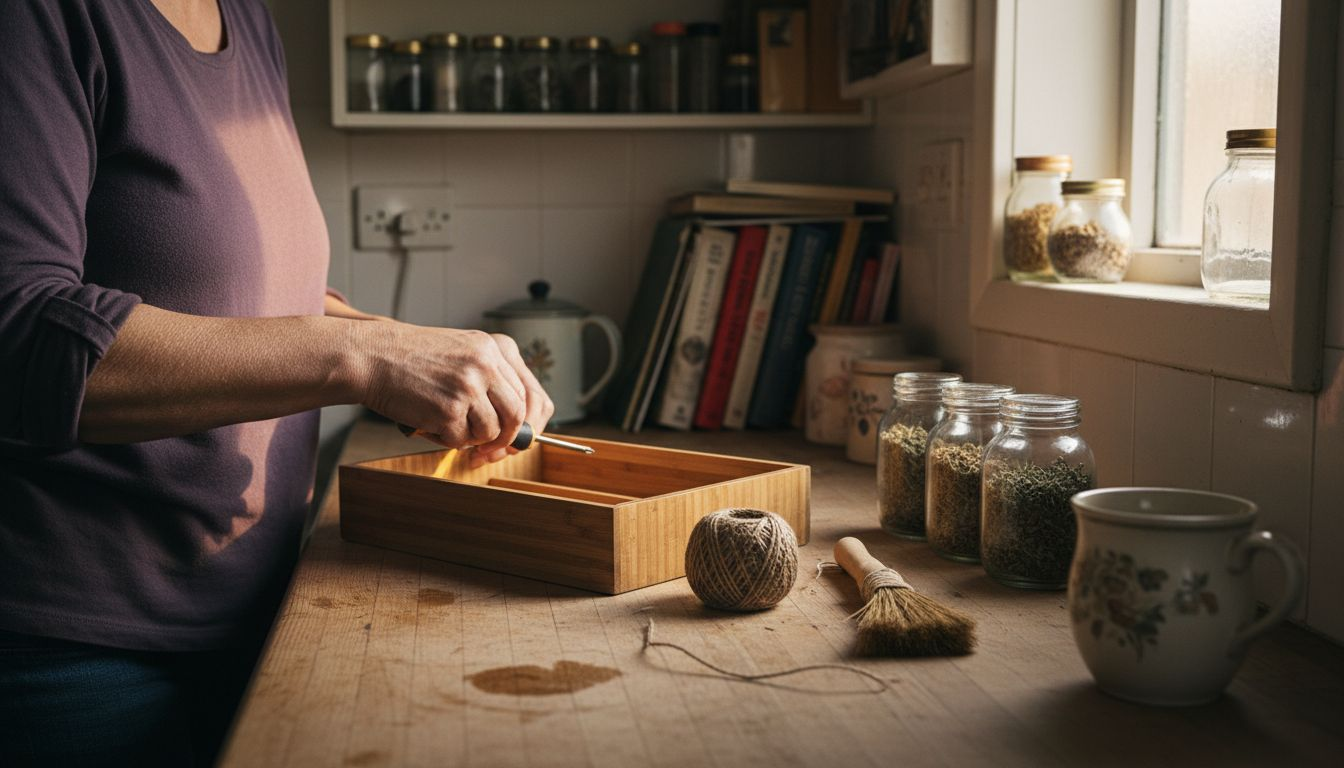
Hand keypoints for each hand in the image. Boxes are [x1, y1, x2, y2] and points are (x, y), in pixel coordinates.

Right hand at [358, 324, 552, 463]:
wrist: (370, 355)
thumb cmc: (411, 357)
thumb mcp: (462, 352)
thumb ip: (491, 378)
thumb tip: (517, 423)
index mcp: (494, 348)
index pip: (528, 393)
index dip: (524, 422)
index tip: (514, 436)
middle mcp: (486, 365)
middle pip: (516, 416)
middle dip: (504, 439)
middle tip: (488, 450)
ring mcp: (469, 388)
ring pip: (490, 432)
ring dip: (470, 438)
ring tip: (446, 424)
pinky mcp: (449, 410)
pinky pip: (461, 440)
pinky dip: (446, 439)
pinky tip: (429, 422)